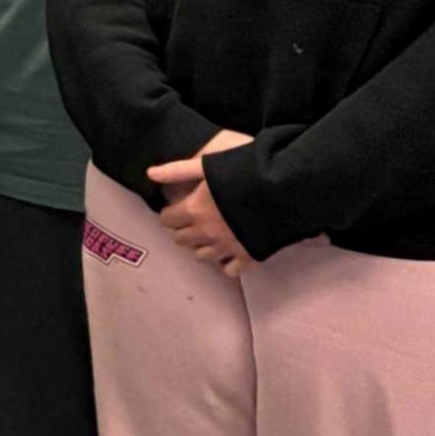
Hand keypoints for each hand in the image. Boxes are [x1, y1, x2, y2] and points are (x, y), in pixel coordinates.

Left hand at [147, 129, 251, 274]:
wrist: (285, 188)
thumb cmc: (245, 171)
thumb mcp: (208, 165)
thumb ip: (178, 170)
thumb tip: (150, 174)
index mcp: (194, 210)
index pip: (167, 220)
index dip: (171, 213)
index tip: (180, 207)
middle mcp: (206, 233)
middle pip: (181, 240)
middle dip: (183, 229)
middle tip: (194, 220)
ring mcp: (226, 248)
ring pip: (201, 256)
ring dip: (202, 246)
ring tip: (210, 234)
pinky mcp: (247, 256)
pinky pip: (228, 270)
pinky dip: (226, 262)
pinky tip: (229, 250)